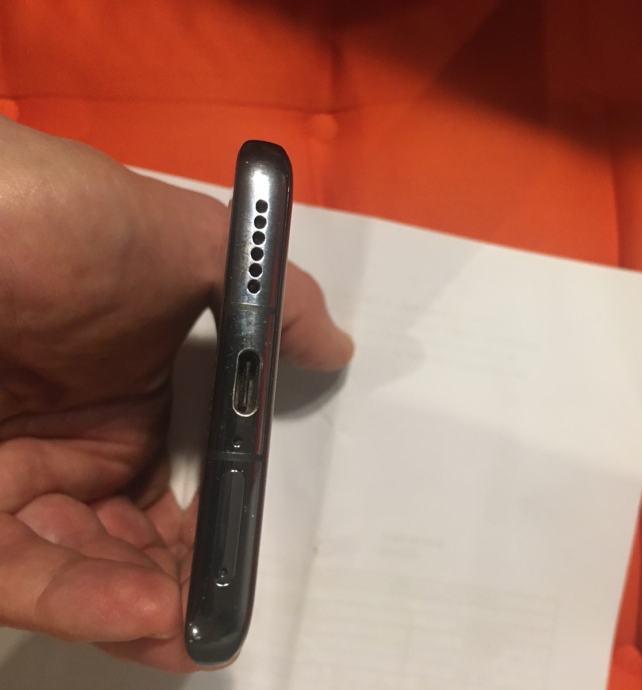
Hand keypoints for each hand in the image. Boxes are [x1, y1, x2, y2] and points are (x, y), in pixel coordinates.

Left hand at [0, 118, 351, 670]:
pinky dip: (83, 598)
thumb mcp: (185, 248)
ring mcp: (10, 470)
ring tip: (193, 628)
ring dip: (138, 605)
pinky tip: (150, 612)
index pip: (178, 479)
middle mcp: (67, 438)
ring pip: (79, 565)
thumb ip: (272, 302)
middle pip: (129, 536)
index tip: (252, 550)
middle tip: (224, 612)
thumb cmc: (60, 219)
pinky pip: (18, 568)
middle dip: (179, 581)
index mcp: (127, 387)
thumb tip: (336, 343)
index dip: (215, 522)